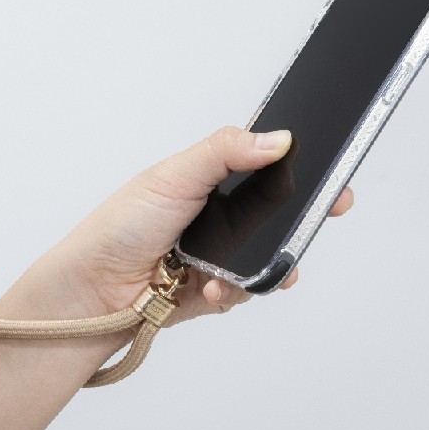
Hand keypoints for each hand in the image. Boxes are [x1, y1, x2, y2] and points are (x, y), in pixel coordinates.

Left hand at [46, 126, 354, 324]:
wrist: (94, 289)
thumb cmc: (120, 226)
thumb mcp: (174, 176)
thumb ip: (225, 152)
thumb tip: (278, 139)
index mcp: (210, 179)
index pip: (266, 164)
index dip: (301, 162)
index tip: (334, 161)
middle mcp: (220, 216)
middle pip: (280, 210)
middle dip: (306, 212)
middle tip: (332, 205)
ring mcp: (221, 255)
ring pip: (271, 254)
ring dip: (269, 260)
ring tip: (254, 264)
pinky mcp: (217, 290)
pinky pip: (249, 289)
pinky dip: (239, 290)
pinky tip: (214, 288)